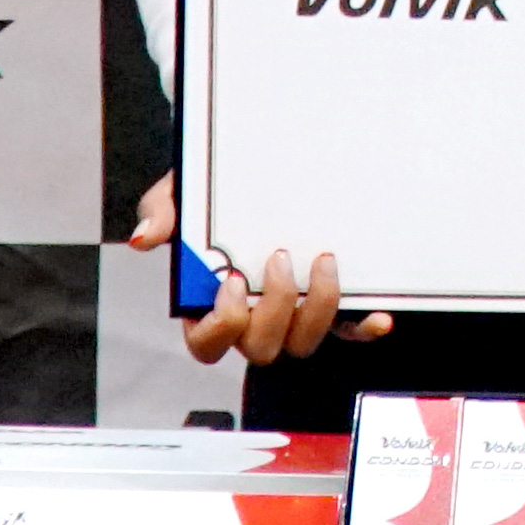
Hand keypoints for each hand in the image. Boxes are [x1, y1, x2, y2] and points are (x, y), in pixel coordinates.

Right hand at [131, 176, 395, 364]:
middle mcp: (252, 320)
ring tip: (322, 260)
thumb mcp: (182, 194)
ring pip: (303, 342)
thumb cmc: (213, 198)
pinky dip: (362, 327)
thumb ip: (162, 212)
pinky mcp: (328, 307)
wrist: (257, 175)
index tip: (232, 280)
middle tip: (279, 259)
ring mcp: (291, 316)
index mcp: (209, 305)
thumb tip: (146, 237)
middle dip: (274, 309)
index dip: (221, 324)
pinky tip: (378, 314)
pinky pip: (347, 331)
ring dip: (317, 309)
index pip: (207, 344)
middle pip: (261, 348)